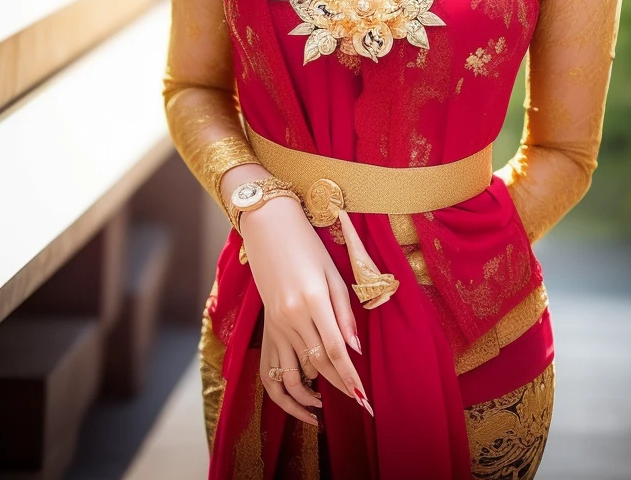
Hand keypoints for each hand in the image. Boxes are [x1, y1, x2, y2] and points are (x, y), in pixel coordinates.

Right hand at [240, 193, 372, 423]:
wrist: (268, 227)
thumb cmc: (307, 245)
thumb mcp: (333, 273)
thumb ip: (345, 312)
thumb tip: (355, 349)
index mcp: (312, 300)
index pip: (335, 349)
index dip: (350, 376)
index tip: (364, 397)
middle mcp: (291, 316)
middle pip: (318, 362)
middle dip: (340, 385)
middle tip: (360, 403)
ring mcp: (275, 322)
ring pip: (296, 368)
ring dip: (314, 390)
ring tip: (331, 402)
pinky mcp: (267, 324)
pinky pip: (275, 364)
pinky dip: (291, 382)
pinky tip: (306, 389)